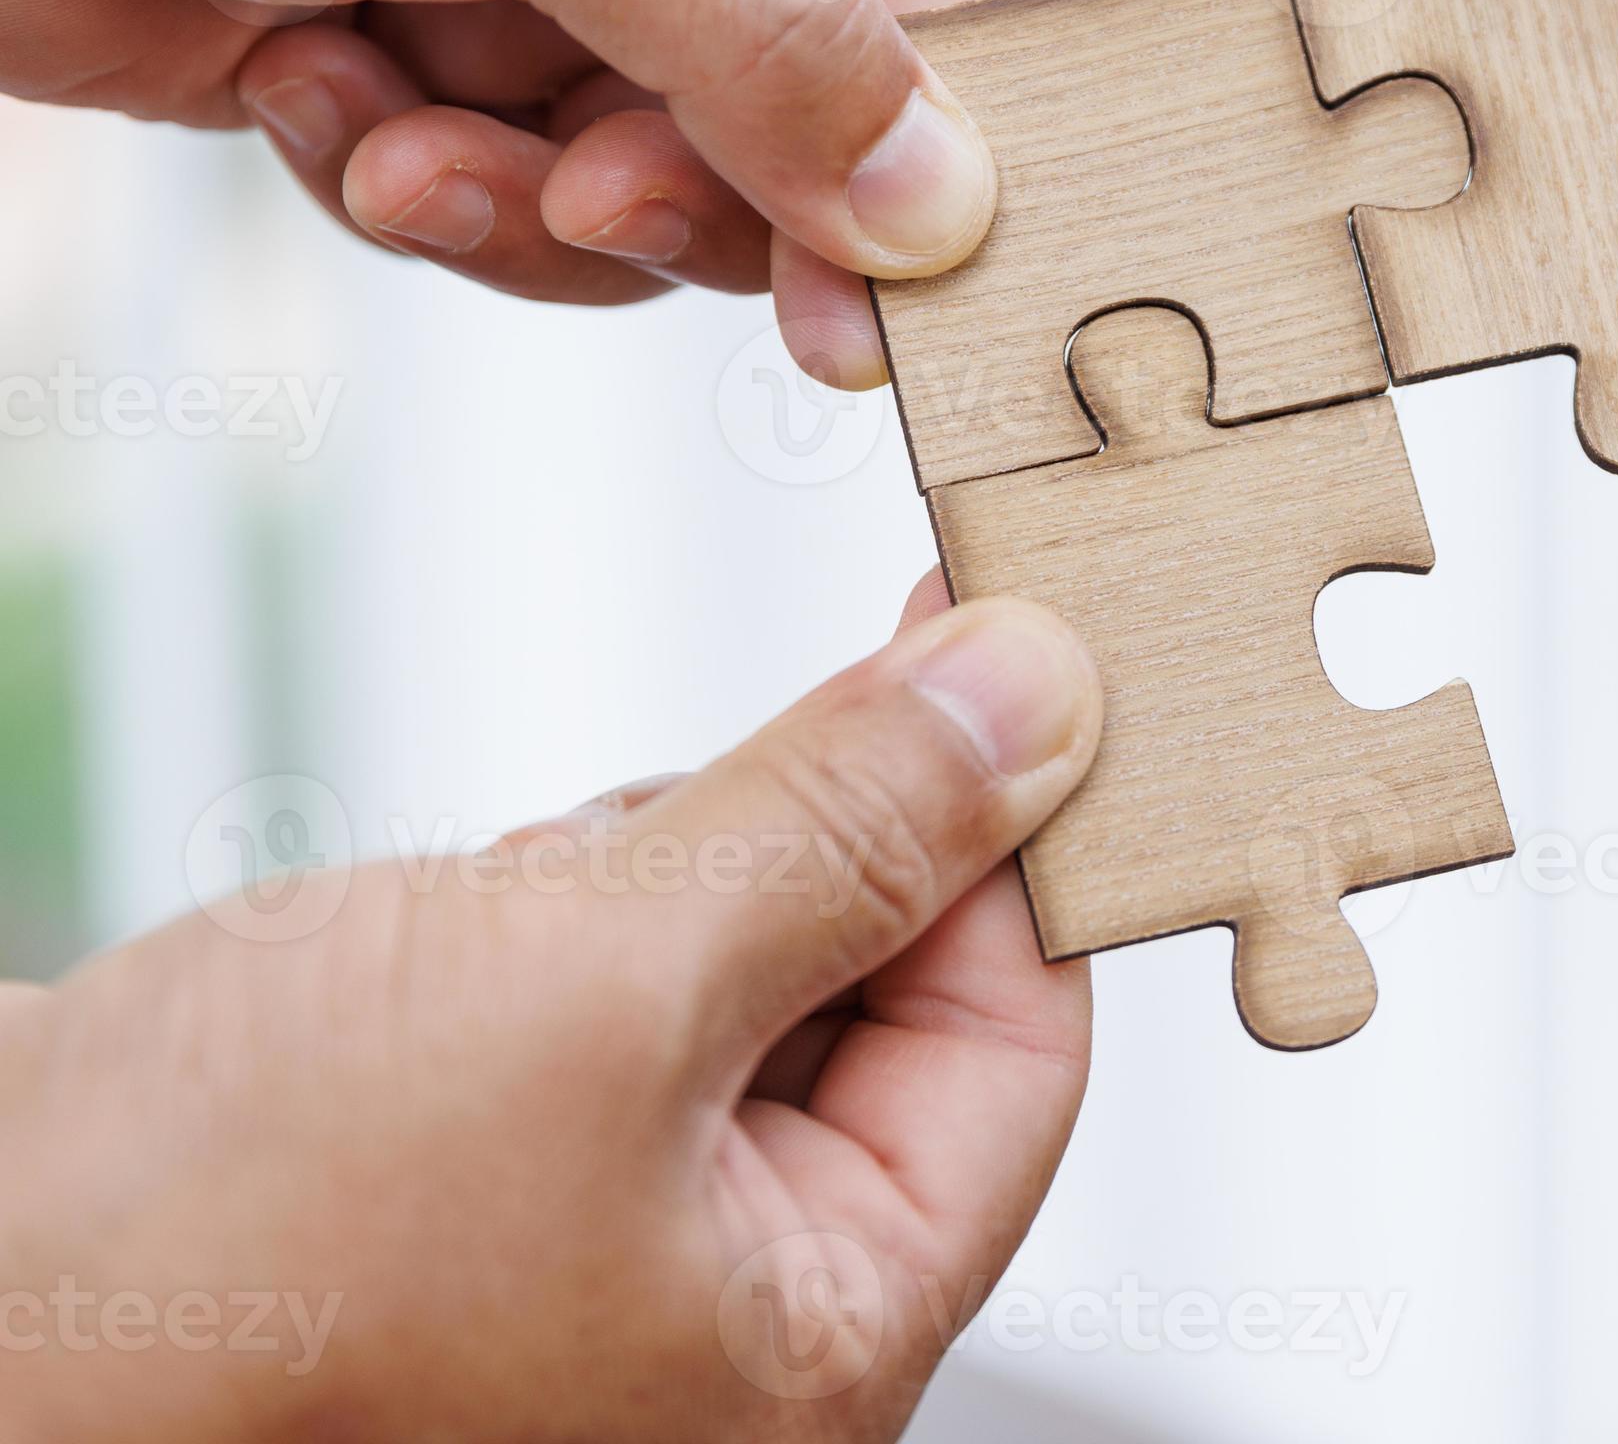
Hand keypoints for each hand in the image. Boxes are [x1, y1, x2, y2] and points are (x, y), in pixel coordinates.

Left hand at [0, 0, 1048, 386]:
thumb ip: (758, 16)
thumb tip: (938, 196)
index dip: (944, 133)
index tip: (882, 276)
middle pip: (824, 110)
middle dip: (698, 180)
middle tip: (596, 198)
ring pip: (671, 184)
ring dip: (531, 200)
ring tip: (407, 133)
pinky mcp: (435, 46)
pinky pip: (516, 204)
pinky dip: (420, 188)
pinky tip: (315, 89)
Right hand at [0, 577, 1101, 1440]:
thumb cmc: (217, 1237)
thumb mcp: (602, 987)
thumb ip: (847, 832)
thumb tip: (1038, 697)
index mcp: (815, 1345)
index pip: (1019, 1048)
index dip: (1020, 830)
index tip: (1011, 635)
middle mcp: (721, 1324)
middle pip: (883, 1002)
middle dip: (806, 850)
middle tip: (743, 736)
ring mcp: (588, 1249)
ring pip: (730, 974)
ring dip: (660, 873)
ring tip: (514, 904)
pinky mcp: (465, 1172)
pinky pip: (593, 996)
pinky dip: (554, 914)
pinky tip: (449, 926)